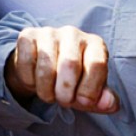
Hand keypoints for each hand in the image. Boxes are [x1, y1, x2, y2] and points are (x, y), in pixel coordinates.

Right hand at [5, 26, 119, 112]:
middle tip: (63, 102)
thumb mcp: (91, 92)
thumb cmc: (73, 81)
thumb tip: (109, 103)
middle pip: (70, 64)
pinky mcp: (27, 35)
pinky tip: (34, 82)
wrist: (42, 69)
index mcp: (95, 44)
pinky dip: (29, 81)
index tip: (83, 103)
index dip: (90, 89)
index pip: (97, 64)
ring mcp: (49, 32)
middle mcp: (73, 33)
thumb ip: (105, 100)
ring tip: (48, 96)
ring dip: (45, 91)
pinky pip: (26, 62)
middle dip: (65, 92)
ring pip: (46, 67)